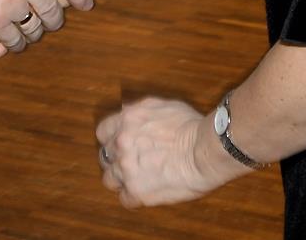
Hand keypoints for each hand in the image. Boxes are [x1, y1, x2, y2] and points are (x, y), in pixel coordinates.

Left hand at [96, 97, 239, 207]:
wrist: (203, 150)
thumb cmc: (190, 126)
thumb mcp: (161, 106)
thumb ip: (140, 112)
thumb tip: (132, 115)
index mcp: (126, 121)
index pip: (103, 132)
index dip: (112, 139)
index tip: (120, 144)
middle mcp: (121, 145)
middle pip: (105, 157)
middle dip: (116, 159)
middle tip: (131, 163)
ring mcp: (126, 170)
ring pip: (109, 180)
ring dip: (121, 180)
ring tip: (137, 180)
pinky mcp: (137, 192)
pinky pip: (125, 199)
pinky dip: (133, 197)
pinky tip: (146, 193)